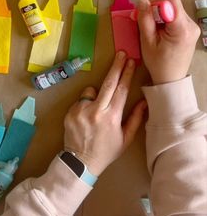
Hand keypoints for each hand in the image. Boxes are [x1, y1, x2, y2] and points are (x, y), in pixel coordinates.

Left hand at [63, 52, 146, 175]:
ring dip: (96, 94)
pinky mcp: (70, 111)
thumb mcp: (125, 139)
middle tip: (121, 53)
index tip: (131, 61)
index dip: (127, 74)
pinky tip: (86, 118)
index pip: (122, 90)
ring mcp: (82, 110)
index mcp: (112, 117)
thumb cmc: (106, 151)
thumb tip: (145, 101)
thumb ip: (135, 118)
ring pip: (92, 91)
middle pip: (108, 83)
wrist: (80, 162)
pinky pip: (81, 100)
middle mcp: (97, 111)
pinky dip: (85, 104)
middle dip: (116, 66)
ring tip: (96, 112)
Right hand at [137, 0, 199, 84]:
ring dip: (161, 14)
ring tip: (153, 28)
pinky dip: (166, 19)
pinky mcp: (191, 29)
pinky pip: (177, 16)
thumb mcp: (147, 41)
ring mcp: (193, 27)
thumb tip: (143, 1)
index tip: (145, 13)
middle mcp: (191, 25)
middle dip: (157, 9)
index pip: (171, 2)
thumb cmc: (158, 62)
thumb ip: (145, 19)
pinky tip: (160, 31)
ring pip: (174, 9)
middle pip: (173, 4)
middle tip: (144, 20)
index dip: (155, 3)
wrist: (170, 78)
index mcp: (182, 29)